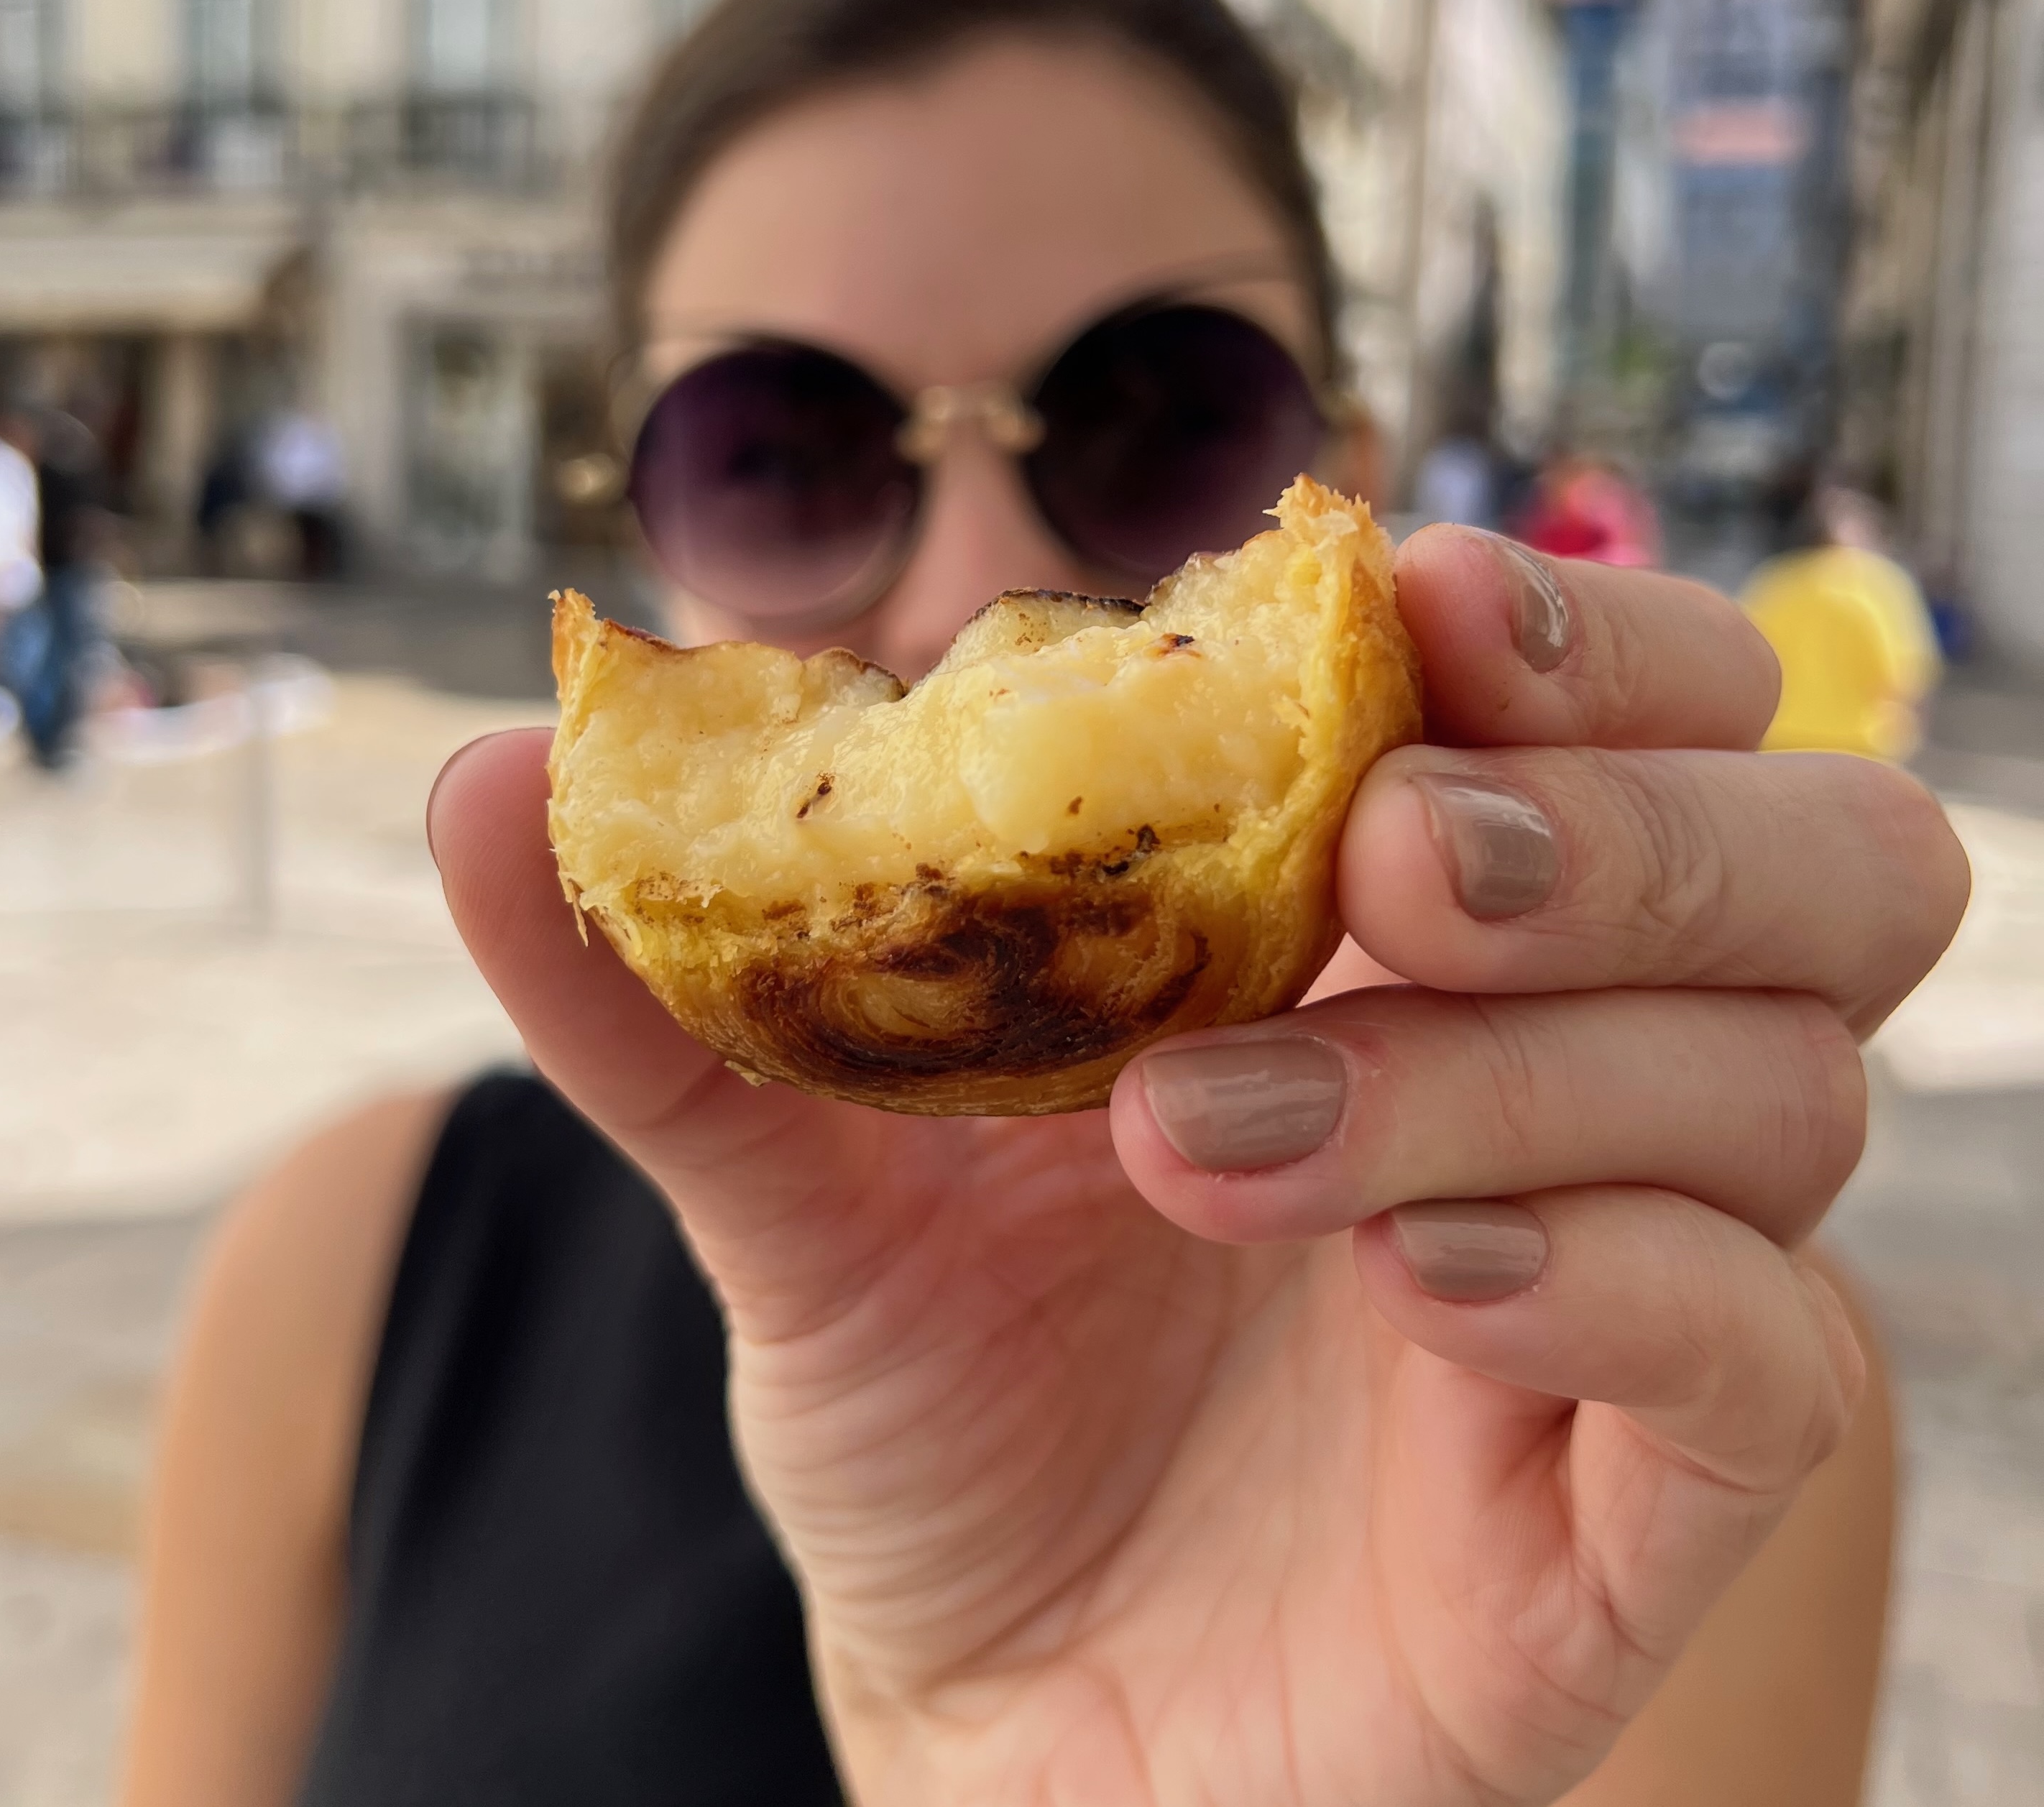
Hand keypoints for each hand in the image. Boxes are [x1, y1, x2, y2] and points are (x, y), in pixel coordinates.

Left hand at [427, 529, 1966, 1805]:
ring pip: (1777, 1085)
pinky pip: (1766, 1350)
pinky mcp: (1636, 1507)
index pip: (1633, 707)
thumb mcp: (796, 1182)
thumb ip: (670, 990)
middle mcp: (1564, 1082)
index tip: (1408, 606)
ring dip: (1518, 1065)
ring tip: (1219, 1135)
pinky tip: (1417, 1279)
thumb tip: (486, 776)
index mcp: (1396, 946)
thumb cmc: (942, 1419)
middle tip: (1396, 856)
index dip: (1577, 627)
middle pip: (1815, 857)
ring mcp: (1625, 1290)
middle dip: (1629, 815)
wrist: (989, 1715)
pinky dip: (1620, 1277)